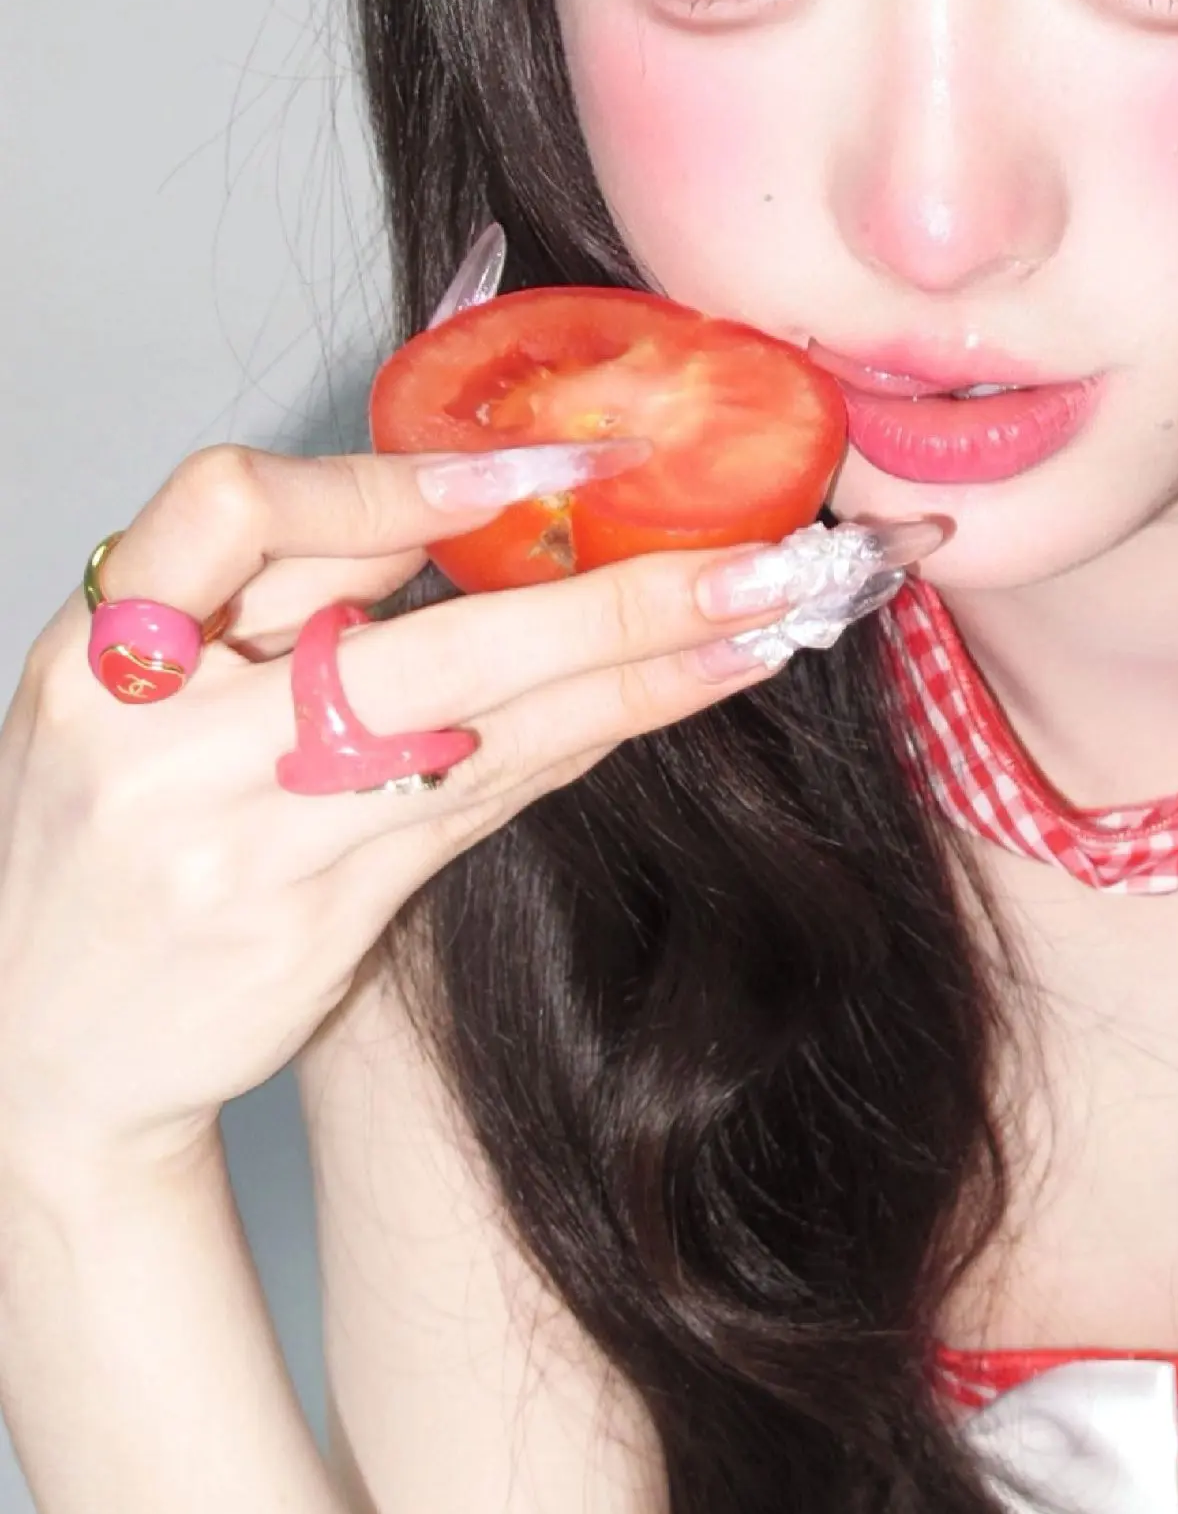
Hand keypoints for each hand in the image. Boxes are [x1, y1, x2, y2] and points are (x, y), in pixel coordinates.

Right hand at [0, 440, 942, 1180]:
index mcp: (104, 651)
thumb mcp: (128, 688)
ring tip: (769, 625)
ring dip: (642, 674)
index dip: (392, 482)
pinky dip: (586, 739)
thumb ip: (276, 582)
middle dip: (609, 599)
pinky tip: (679, 699)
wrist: (38, 1051)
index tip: (543, 463)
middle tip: (751, 557)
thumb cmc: (105, 825)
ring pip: (486, 736)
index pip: (236, 509)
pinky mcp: (319, 921)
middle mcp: (171, 745)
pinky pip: (482, 805)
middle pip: (424, 649)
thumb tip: (463, 485)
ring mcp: (251, 846)